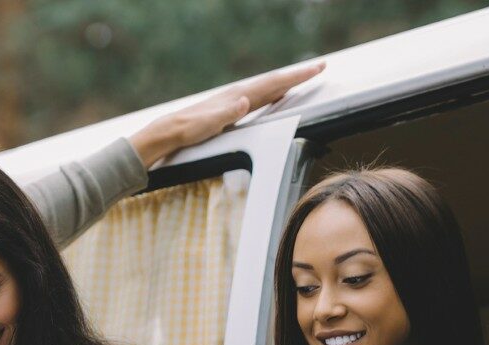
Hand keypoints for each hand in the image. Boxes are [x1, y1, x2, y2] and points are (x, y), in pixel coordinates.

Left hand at [128, 61, 324, 167]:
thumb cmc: (186, 130)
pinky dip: (272, 92)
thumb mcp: (207, 124)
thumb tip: (246, 101)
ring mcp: (234, 101)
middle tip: (319, 67)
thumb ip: (227, 113)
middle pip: (274, 82)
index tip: (315, 69)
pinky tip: (275, 94)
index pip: (273, 84)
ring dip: (287, 82)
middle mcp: (237, 96)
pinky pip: (258, 97)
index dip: (296, 77)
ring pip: (267, 88)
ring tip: (304, 77)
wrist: (168, 132)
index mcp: (237, 98)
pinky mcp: (230, 109)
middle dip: (298, 75)